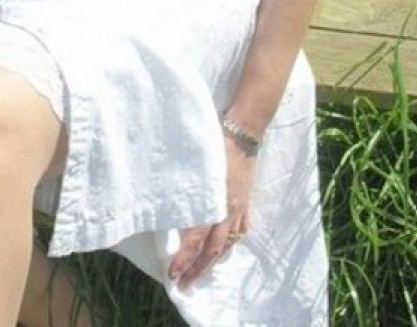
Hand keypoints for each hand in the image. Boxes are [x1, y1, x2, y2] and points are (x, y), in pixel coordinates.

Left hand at [168, 133, 257, 289]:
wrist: (243, 133)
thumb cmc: (216, 144)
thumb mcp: (197, 166)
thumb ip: (186, 189)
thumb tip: (168, 205)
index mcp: (214, 203)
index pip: (197, 239)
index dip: (184, 258)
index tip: (172, 273)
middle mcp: (229, 210)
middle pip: (212, 249)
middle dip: (197, 268)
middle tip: (183, 284)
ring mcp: (240, 208)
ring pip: (228, 243)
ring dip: (214, 260)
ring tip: (201, 271)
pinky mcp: (247, 202)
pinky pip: (241, 229)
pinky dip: (231, 242)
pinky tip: (224, 247)